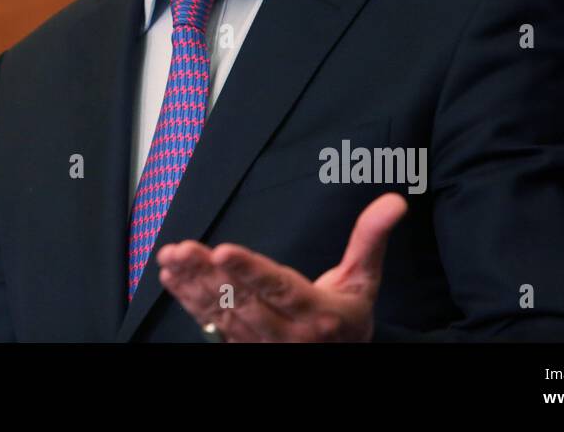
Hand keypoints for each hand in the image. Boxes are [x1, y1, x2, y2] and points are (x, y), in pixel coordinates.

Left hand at [156, 192, 407, 341]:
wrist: (339, 361)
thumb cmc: (348, 317)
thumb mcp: (365, 281)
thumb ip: (370, 240)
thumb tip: (394, 201)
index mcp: (317, 314)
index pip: (280, 289)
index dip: (250, 271)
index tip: (223, 250)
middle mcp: (284, 333)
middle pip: (242, 301)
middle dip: (208, 274)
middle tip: (182, 249)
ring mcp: (259, 343)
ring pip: (221, 312)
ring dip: (192, 284)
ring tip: (170, 257)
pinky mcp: (240, 345)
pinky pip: (210, 322)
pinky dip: (188, 299)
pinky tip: (170, 276)